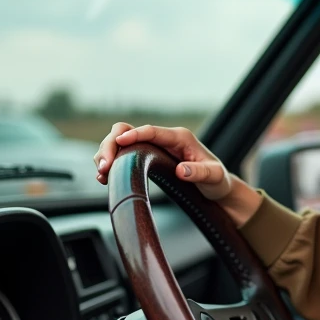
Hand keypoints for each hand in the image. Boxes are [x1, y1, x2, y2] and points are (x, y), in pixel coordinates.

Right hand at [93, 122, 261, 226]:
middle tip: (104, 167)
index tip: (119, 142)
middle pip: (128, 131)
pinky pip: (123, 153)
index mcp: (179, 137)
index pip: (152, 131)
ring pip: (121, 141)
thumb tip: (181, 171)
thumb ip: (200, 172)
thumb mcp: (214, 177)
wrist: (218, 188)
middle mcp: (164, 138)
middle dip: (112, 145)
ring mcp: (154, 146)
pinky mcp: (147, 156)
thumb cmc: (218, 181)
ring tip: (101, 173)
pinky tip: (105, 176)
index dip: (134, 134)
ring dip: (107, 154)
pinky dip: (111, 162)